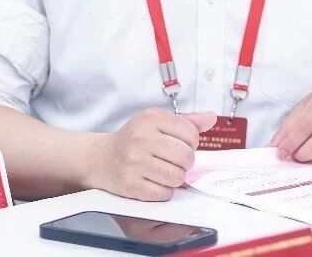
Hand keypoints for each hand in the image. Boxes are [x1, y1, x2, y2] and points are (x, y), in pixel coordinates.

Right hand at [84, 108, 216, 200]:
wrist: (100, 158)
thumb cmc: (132, 139)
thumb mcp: (156, 122)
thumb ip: (186, 120)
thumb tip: (211, 118)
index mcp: (151, 119)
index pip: (190, 133)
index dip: (191, 143)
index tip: (181, 145)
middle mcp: (142, 139)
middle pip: (186, 157)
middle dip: (185, 163)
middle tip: (175, 161)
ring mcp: (135, 162)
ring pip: (177, 177)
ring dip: (175, 178)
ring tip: (164, 171)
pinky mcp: (131, 184)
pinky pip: (164, 193)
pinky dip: (164, 191)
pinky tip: (154, 181)